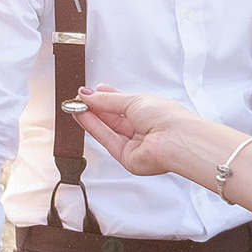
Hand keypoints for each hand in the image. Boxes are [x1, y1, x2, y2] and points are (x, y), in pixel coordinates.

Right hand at [68, 84, 208, 178]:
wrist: (177, 140)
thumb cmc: (167, 118)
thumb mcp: (133, 100)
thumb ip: (108, 100)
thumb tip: (89, 94)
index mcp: (149, 112)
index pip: (122, 105)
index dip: (105, 98)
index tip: (89, 93)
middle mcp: (142, 129)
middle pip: (112, 118)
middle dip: (94, 108)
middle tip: (77, 100)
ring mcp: (134, 144)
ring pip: (107, 130)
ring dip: (90, 117)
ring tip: (75, 106)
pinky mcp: (127, 158)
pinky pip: (107, 140)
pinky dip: (94, 127)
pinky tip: (83, 116)